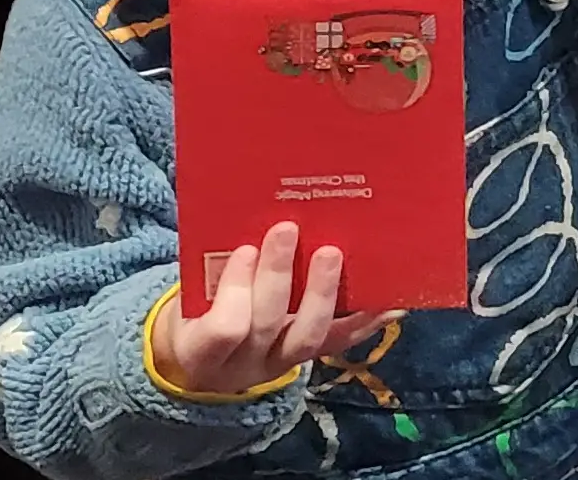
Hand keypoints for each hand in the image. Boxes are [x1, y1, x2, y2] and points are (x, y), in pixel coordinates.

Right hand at [151, 223, 389, 398]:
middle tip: (288, 229)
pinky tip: (390, 302)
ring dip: (323, 291)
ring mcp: (278, 365)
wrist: (200, 360)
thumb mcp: (187, 299)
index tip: (245, 249)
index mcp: (199, 350)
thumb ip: (210, 271)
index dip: (235, 290)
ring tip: (332, 253)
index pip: (223, 328)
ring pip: (308, 337)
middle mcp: (242, 366)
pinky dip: (365, 321)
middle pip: (266, 325)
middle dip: (278, 276)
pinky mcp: (307, 359)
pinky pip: (338, 343)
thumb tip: (245, 211)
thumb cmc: (195, 312)